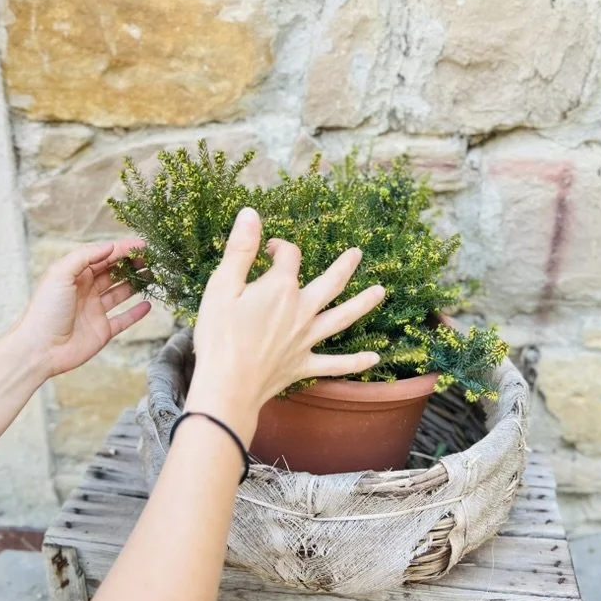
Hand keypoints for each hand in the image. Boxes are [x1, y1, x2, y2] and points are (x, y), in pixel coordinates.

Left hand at [16, 240, 150, 377]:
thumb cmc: (46, 309)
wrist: (40, 348)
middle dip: (131, 264)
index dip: (123, 249)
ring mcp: (95, 311)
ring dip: (136, 284)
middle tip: (150, 259)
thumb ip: (84, 257)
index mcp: (75, 275)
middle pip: (113, 273)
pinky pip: (123, 319)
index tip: (143, 245)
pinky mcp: (103, 331)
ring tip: (153, 276)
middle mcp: (86, 291)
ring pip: (121, 293)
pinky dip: (136, 313)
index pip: (103, 257)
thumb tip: (109, 247)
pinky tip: (148, 305)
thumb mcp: (60, 274)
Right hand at [187, 208, 384, 442]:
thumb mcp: (222, 286)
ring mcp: (305, 339)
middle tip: (357, 254)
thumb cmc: (219, 336)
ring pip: (342, 318)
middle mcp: (301, 311)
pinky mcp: (303, 365)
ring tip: (381, 292)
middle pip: (330, 283)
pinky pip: (335, 364)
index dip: (280, 247)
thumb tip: (251, 213)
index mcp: (281, 288)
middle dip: (344, 266)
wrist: (226, 386)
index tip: (268, 249)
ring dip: (363, 304)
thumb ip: (240, 249)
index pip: (289, 257)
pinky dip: (356, 362)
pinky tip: (375, 358)